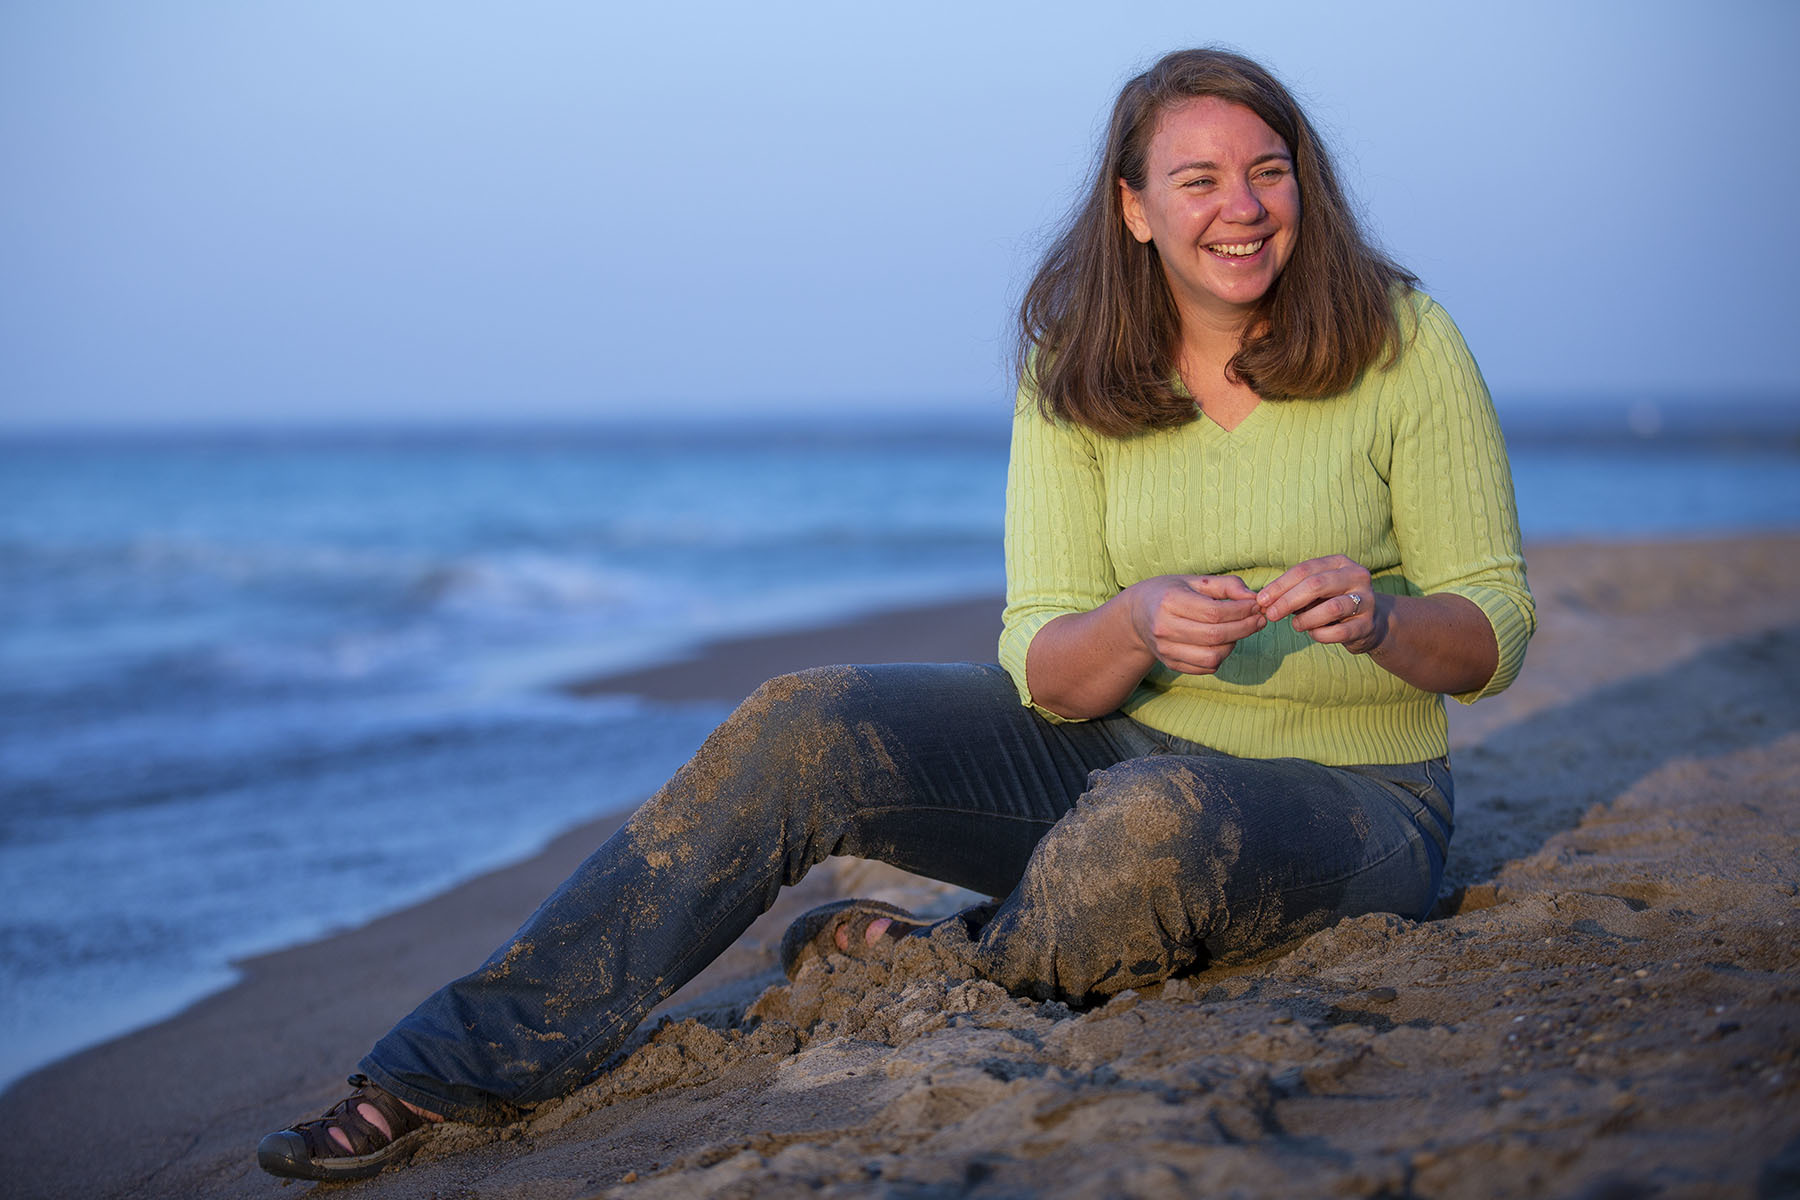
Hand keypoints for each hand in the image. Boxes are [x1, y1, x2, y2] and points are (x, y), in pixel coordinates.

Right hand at [1124, 574, 1267, 674]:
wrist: (1137, 615)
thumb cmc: (1170, 593)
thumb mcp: (1195, 581)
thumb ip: (1226, 585)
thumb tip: (1253, 597)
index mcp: (1169, 601)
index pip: (1214, 613)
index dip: (1241, 612)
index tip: (1257, 606)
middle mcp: (1164, 627)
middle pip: (1215, 635)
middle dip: (1245, 628)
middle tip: (1259, 621)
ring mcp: (1165, 649)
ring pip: (1213, 656)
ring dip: (1233, 645)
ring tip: (1238, 631)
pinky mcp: (1170, 663)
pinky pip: (1206, 668)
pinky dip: (1221, 656)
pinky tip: (1223, 642)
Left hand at [1256, 555, 1385, 654]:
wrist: (1371, 623)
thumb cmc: (1332, 602)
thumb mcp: (1315, 591)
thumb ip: (1293, 591)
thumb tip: (1263, 601)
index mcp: (1340, 563)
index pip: (1305, 569)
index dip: (1280, 585)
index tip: (1261, 600)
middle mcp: (1357, 576)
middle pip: (1317, 585)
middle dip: (1288, 600)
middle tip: (1270, 614)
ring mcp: (1366, 600)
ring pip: (1331, 608)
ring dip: (1306, 619)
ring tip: (1296, 625)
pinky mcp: (1368, 625)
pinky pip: (1339, 632)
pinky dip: (1320, 634)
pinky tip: (1313, 633)